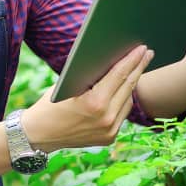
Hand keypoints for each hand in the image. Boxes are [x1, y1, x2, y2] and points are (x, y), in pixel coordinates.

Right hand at [21, 46, 152, 151]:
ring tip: (137, 68)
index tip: (142, 48)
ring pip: (127, 101)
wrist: (38, 135)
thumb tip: (112, 58)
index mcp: (95, 103)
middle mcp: (106, 119)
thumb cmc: (50, 104)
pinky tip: (125, 88)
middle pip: (128, 87)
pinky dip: (122, 100)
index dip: (132, 59)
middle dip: (138, 68)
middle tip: (147, 53)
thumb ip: (90, 76)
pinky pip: (121, 114)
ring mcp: (109, 131)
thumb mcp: (67, 84)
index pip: (119, 75)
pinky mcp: (109, 138)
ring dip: (131, 84)